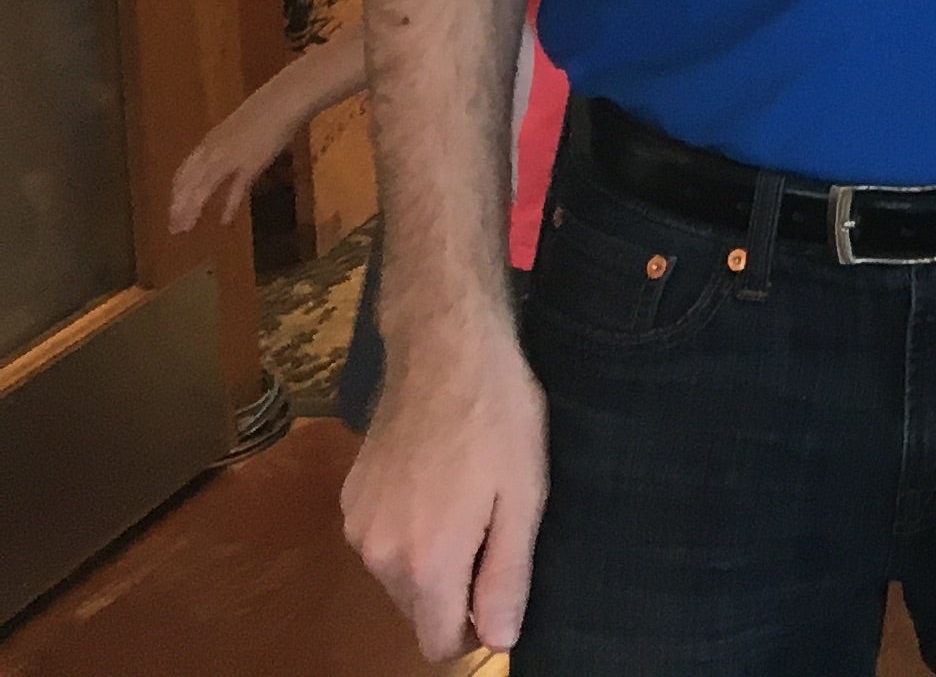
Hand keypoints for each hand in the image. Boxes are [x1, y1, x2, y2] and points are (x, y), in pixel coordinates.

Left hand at [166, 33, 368, 236]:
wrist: (285, 98)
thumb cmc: (266, 108)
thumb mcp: (239, 128)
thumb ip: (227, 144)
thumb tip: (221, 160)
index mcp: (210, 142)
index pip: (184, 172)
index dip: (177, 193)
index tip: (172, 211)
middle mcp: (213, 151)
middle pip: (188, 183)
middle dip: (178, 206)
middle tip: (174, 229)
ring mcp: (230, 157)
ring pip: (202, 187)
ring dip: (192, 209)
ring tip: (186, 228)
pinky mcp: (250, 163)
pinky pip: (235, 188)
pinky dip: (227, 205)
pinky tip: (224, 221)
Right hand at [340, 307, 547, 661]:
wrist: (445, 353)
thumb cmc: (499, 422)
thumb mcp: (524, 500)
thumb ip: (507, 579)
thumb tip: (501, 641)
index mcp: (425, 564)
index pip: (439, 643)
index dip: (477, 629)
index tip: (501, 589)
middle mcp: (378, 556)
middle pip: (419, 610)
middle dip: (456, 588)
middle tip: (494, 527)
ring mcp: (357, 526)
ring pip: (400, 575)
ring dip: (433, 556)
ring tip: (470, 498)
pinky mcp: (350, 498)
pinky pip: (383, 539)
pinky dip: (410, 527)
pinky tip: (440, 481)